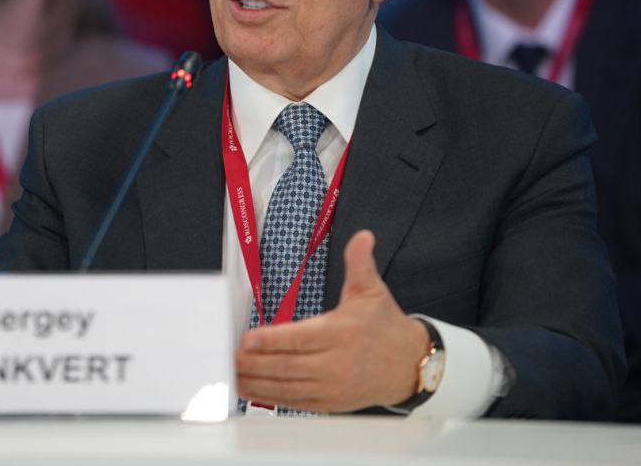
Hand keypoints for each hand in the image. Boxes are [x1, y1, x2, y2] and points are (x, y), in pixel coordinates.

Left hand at [235, 230, 429, 412]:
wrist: (410, 365)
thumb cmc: (385, 327)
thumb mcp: (372, 291)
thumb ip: (360, 263)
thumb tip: (362, 237)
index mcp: (343, 332)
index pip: (302, 338)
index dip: (273, 340)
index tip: (248, 338)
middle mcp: (336, 363)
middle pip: (288, 366)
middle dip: (255, 363)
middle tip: (230, 356)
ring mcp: (332, 386)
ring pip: (287, 388)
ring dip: (256, 382)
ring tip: (232, 373)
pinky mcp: (329, 403)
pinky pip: (294, 402)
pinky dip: (269, 398)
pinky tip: (251, 389)